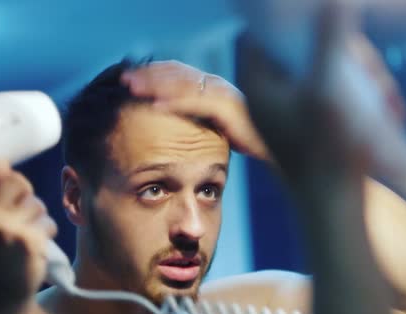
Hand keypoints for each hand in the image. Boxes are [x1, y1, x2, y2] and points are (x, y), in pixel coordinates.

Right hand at [0, 162, 56, 313]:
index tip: (4, 169)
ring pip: (37, 205)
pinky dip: (45, 233)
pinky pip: (48, 223)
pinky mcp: (29, 241)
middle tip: (22, 208)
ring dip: (36, 218)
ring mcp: (7, 227)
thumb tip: (5, 165)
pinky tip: (33, 248)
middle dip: (25, 192)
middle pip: (18, 182)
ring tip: (24, 236)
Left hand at [121, 60, 270, 160]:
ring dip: (155, 84)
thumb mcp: (221, 126)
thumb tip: (184, 123)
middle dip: (149, 75)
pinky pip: (196, 102)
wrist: (280, 147)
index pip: (179, 75)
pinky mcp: (228, 108)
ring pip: (183, 84)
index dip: (155, 74)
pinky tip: (156, 103)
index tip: (133, 80)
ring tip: (131, 86)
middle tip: (124, 78)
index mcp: (213, 88)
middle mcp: (217, 85)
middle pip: (177, 74)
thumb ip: (203, 119)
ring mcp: (223, 94)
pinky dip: (175, 101)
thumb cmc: (251, 138)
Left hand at [237, 9, 405, 188]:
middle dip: (344, 54)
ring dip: (358, 77)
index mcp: (258, 86)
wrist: (330, 205)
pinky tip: (383, 110)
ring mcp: (288, 111)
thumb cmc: (325, 154)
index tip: (325, 23)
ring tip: (387, 100)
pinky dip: (356, 95)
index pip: (260, 36)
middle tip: (374, 72)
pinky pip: (330, 93)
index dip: (289, 23)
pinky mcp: (308, 123)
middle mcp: (268, 96)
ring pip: (320, 72)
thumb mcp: (328, 90)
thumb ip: (329, 40)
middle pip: (298, 51)